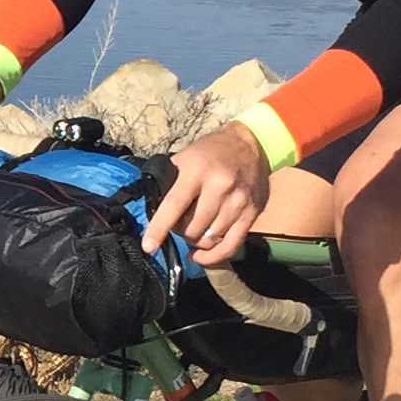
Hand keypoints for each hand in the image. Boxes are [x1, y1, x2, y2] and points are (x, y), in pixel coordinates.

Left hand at [147, 121, 271, 261]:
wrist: (250, 145)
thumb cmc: (210, 153)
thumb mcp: (184, 159)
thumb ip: (169, 184)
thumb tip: (152, 212)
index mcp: (197, 171)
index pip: (174, 206)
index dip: (159, 229)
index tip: (148, 246)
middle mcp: (220, 187)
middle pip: (192, 228)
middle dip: (180, 232)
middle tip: (180, 223)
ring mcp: (238, 202)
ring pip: (208, 239)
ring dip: (195, 241)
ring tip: (193, 230)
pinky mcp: (251, 214)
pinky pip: (230, 246)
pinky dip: (213, 256)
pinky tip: (201, 255)